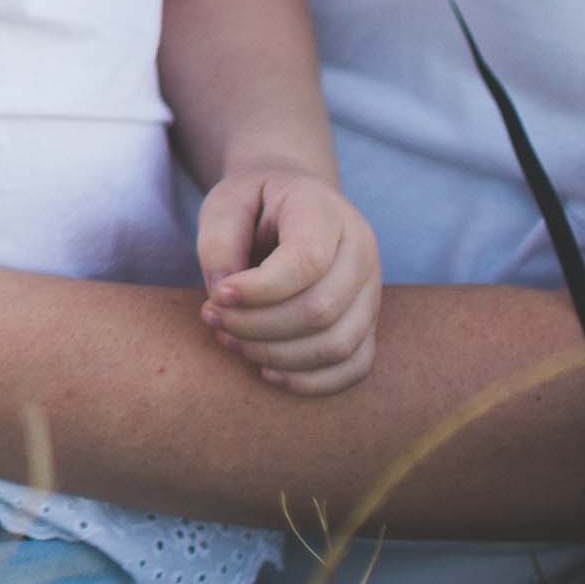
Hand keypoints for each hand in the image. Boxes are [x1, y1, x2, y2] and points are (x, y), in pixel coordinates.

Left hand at [196, 169, 378, 392]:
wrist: (293, 203)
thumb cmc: (255, 204)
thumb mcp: (226, 202)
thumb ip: (219, 243)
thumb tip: (222, 296)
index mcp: (327, 212)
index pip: (306, 262)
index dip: (258, 290)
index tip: (216, 295)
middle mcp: (362, 251)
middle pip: (321, 310)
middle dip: (258, 326)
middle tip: (212, 318)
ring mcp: (372, 290)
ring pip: (338, 345)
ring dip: (277, 355)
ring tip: (229, 340)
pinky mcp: (369, 322)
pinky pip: (355, 367)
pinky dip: (311, 381)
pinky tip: (266, 372)